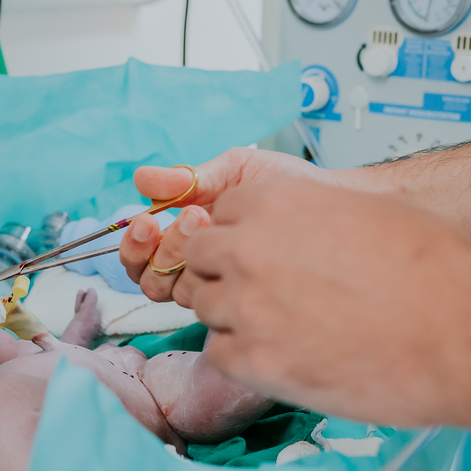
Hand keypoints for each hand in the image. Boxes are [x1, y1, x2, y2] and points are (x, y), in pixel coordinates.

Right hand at [120, 147, 334, 306]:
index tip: (150, 220)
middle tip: (192, 217)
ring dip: (184, 257)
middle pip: (150, 278)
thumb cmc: (286, 185)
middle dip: (164, 248)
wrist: (334, 201)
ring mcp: (219, 283)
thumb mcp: (233, 172)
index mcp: (185, 234)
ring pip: (175, 291)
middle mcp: (197, 264)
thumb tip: (141, 178)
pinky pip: (208, 299)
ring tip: (210, 223)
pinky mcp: (242, 298)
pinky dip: (208, 271)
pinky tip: (229, 244)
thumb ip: (188, 178)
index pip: (141, 255)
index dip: (135, 244)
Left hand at [185, 177, 470, 428]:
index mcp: (274, 201)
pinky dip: (243, 356)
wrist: (460, 328)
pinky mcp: (254, 360)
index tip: (265, 256)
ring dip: (234, 316)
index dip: (243, 237)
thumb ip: (314, 217)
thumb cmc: (432, 268)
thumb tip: (302, 236)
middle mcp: (247, 248)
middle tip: (266, 295)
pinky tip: (284, 356)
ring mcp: (245, 305)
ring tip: (284, 328)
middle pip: (199, 258)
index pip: (222, 215)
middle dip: (226, 274)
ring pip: (205, 306)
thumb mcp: (364, 212)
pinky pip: (218, 353)